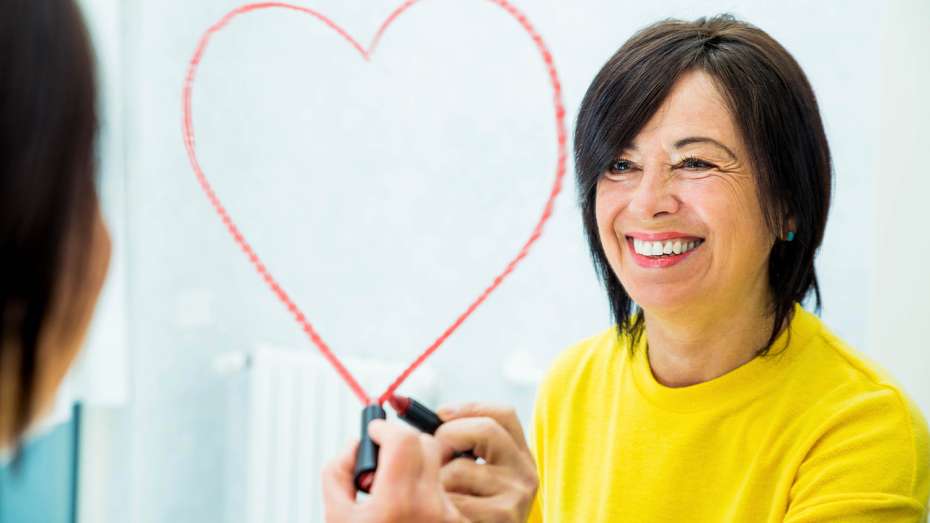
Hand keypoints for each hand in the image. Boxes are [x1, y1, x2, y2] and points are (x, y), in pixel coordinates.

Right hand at [322, 419, 465, 522]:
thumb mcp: (335, 517)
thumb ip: (339, 472)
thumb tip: (358, 444)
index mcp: (398, 503)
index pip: (404, 439)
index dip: (385, 428)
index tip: (374, 432)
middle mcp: (432, 508)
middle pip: (426, 446)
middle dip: (403, 443)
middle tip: (384, 458)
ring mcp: (451, 518)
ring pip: (440, 467)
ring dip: (418, 466)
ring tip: (398, 489)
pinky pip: (449, 491)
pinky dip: (430, 490)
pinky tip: (413, 510)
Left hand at [435, 403, 537, 522]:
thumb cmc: (470, 508)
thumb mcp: (476, 473)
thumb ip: (460, 446)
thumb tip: (412, 419)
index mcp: (519, 456)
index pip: (504, 414)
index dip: (469, 408)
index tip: (441, 413)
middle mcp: (525, 473)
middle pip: (486, 430)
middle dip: (447, 436)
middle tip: (431, 455)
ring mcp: (515, 497)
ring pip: (462, 467)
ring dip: (438, 478)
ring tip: (439, 495)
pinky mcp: (502, 518)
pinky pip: (454, 499)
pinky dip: (441, 503)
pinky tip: (444, 513)